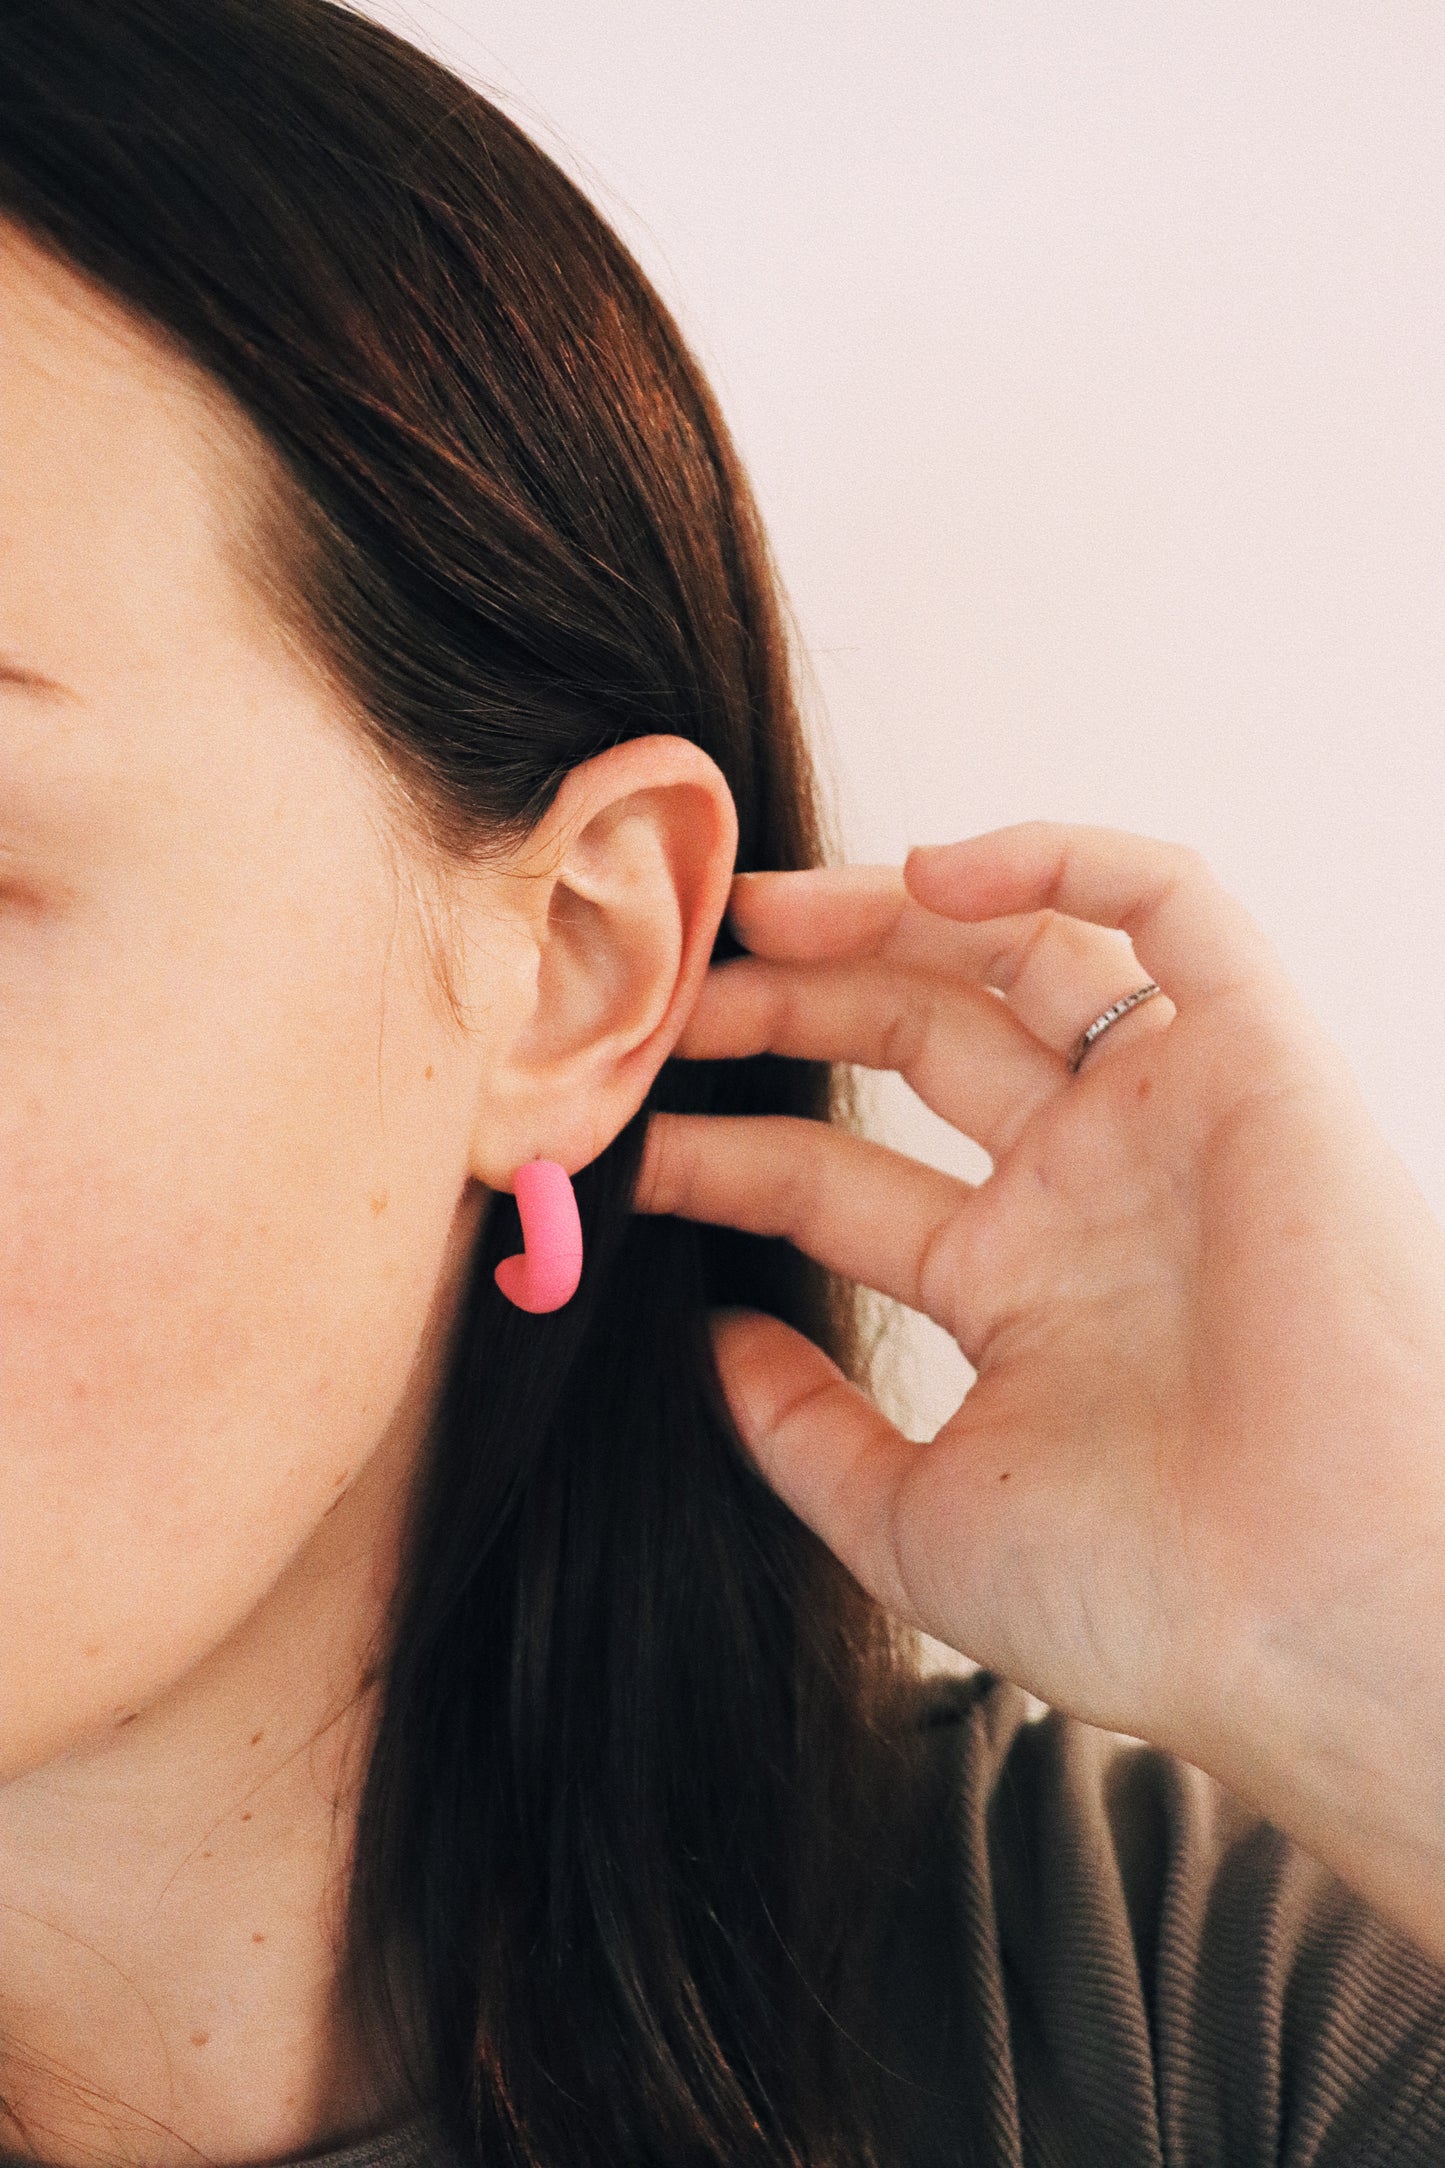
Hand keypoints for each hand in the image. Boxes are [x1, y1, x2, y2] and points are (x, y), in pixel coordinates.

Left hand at [633, 821, 1444, 1790]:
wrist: (1321, 1616)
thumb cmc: (1146, 1600)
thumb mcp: (915, 1523)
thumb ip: (802, 1431)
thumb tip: (707, 1344)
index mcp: (1014, 1285)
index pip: (836, 1178)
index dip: (724, 1150)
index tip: (619, 1137)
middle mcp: (1085, 1187)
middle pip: (913, 1039)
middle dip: (784, 1006)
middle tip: (668, 996)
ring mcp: (1164, 1120)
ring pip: (1019, 953)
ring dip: (886, 914)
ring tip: (761, 913)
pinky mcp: (1256, 1061)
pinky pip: (1171, 906)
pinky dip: (1063, 860)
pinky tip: (935, 872)